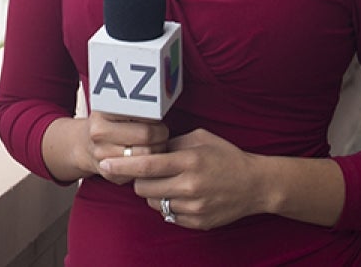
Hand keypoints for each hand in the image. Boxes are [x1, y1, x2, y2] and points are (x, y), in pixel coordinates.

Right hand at [85, 111, 169, 184]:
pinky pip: (141, 172)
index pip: (139, 113)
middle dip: (161, 134)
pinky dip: (149, 165)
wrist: (84, 146)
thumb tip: (160, 108)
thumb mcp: (113, 110)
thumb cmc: (106, 126)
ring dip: (158, 150)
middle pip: (146, 135)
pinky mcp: (111, 174)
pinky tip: (145, 157)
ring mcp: (103, 157)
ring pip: (147, 156)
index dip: (155, 117)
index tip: (157, 118)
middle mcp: (99, 135)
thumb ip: (133, 108)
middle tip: (161, 132)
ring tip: (156, 144)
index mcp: (101, 115)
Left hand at [100, 128, 265, 229]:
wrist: (256, 185)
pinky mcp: (198, 222)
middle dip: (138, 181)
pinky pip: (169, 216)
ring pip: (154, 204)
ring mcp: (194, 207)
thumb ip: (171, 143)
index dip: (122, 166)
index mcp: (188, 161)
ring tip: (168, 184)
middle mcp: (190, 186)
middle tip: (147, 174)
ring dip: (153, 194)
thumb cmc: (226, 156)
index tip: (105, 165)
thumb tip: (146, 147)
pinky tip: (181, 195)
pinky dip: (169, 206)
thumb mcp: (199, 139)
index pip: (146, 165)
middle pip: (143, 188)